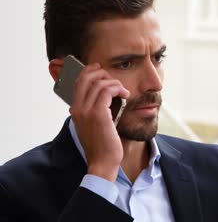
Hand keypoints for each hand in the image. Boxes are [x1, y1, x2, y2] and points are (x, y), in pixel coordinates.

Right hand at [70, 63, 129, 181]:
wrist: (102, 163)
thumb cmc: (102, 145)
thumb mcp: (96, 125)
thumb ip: (97, 110)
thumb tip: (108, 95)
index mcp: (75, 110)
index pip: (79, 82)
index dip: (90, 71)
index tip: (101, 69)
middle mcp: (77, 108)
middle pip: (86, 78)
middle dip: (103, 74)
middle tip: (116, 81)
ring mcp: (86, 110)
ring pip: (99, 83)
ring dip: (115, 83)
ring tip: (124, 91)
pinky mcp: (98, 114)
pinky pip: (107, 91)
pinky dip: (118, 89)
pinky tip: (126, 95)